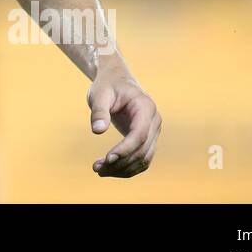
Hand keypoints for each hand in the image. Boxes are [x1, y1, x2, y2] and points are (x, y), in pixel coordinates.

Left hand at [87, 63, 161, 177]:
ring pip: (143, 159)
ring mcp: (153, 132)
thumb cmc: (107, 86)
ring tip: (99, 170)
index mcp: (145, 107)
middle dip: (120, 163)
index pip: (140, 134)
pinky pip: (141, 159)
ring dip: (123, 169)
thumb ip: (99, 111)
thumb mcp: (100, 94)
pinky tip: (109, 170)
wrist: (116, 81)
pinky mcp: (148, 140)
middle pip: (142, 150)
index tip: (107, 159)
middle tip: (97, 169)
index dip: (125, 149)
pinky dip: (127, 168)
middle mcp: (154, 121)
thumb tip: (97, 130)